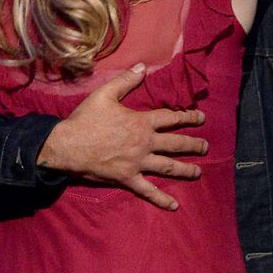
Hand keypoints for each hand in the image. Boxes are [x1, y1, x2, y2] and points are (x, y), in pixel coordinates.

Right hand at [38, 63, 207, 209]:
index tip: (201, 118)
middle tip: (205, 146)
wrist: (67, 145)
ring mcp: (138, 163)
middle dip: (194, 145)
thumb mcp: (104, 94)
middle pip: (176, 144)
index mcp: (141, 122)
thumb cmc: (85, 119)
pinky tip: (174, 206)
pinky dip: (161, 199)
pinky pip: (148, 190)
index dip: (188, 117)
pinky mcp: (128, 178)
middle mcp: (144, 143)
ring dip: (186, 170)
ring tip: (198, 171)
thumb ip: (126, 80)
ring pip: (168, 167)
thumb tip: (143, 66)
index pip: (171, 118)